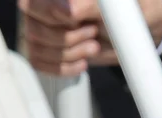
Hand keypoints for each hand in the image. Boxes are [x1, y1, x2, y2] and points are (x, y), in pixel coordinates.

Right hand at [20, 0, 161, 75]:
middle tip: (93, 32)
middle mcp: (39, 11)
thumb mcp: (107, 6)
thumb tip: (69, 10)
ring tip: (93, 46)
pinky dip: (64, 68)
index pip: (32, 6)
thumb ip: (84, 5)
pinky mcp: (46, 51)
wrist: (129, 33)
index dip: (53, 14)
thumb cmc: (119, 12)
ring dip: (70, 53)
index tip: (76, 18)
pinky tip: (83, 62)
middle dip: (69, 38)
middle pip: (35, 31)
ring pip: (38, 49)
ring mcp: (40, 31)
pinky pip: (39, 64)